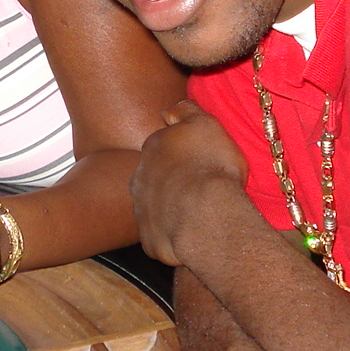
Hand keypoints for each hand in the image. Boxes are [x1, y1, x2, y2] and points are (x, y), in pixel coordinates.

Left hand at [131, 99, 249, 265]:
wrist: (205, 216)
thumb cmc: (210, 167)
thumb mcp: (206, 124)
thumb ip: (186, 111)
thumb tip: (169, 111)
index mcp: (153, 148)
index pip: (163, 146)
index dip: (182, 153)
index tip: (198, 160)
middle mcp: (140, 177)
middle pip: (155, 176)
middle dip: (172, 180)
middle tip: (198, 187)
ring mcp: (141, 210)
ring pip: (155, 206)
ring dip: (171, 207)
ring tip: (198, 212)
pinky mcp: (149, 239)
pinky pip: (160, 235)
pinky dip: (173, 234)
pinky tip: (192, 233)